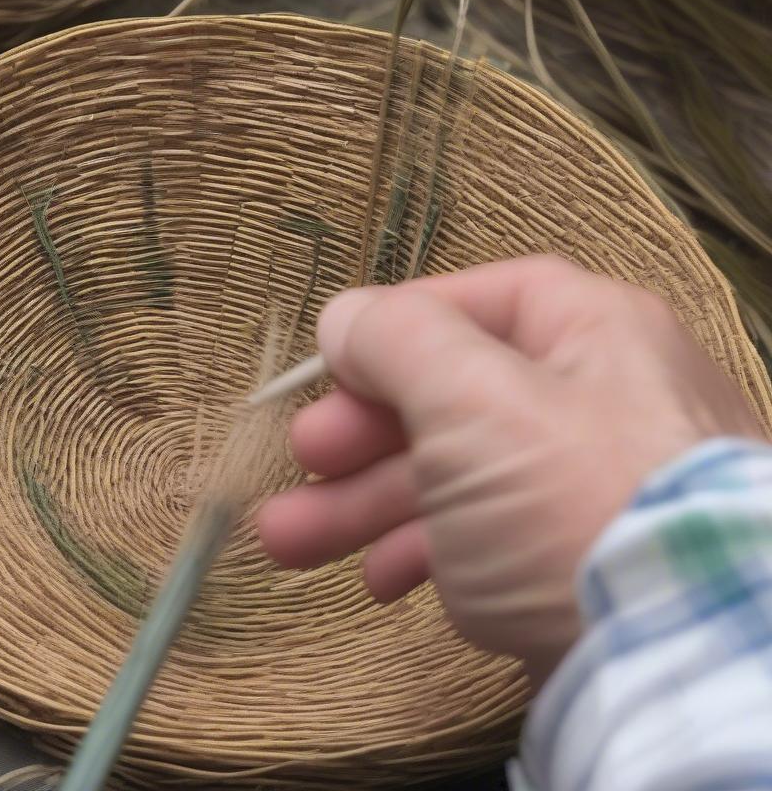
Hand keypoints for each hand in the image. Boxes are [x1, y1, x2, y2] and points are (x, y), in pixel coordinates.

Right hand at [257, 255, 762, 685]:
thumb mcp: (472, 399)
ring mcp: (586, 491)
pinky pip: (486, 540)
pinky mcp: (573, 566)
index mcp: (592, 335)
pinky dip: (425, 554)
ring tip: (286, 540)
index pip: (483, 302)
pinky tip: (379, 581)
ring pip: (457, 476)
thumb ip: (398, 340)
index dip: (399, 326)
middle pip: (455, 396)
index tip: (333, 365)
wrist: (677, 662)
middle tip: (302, 458)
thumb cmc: (570, 500)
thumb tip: (345, 316)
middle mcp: (594, 404)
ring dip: (366, 503)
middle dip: (361, 432)